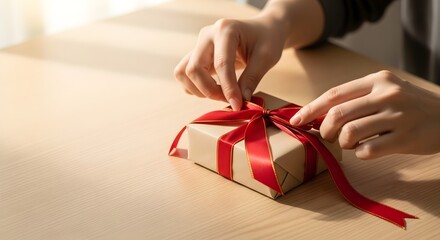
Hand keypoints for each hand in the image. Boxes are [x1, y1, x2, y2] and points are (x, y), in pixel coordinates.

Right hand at [174, 16, 286, 109]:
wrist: (263, 30)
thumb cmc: (267, 39)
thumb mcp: (266, 57)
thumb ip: (251, 78)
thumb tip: (240, 101)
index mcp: (225, 30)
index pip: (221, 64)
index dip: (228, 88)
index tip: (237, 105)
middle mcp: (207, 35)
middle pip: (194, 69)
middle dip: (210, 90)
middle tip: (230, 99)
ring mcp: (199, 44)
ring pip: (183, 72)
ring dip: (198, 90)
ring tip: (220, 94)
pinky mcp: (196, 54)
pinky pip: (184, 75)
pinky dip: (195, 87)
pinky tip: (213, 89)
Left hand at [290, 70, 439, 158]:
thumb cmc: (409, 106)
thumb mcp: (385, 91)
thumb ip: (356, 99)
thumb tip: (318, 115)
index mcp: (377, 80)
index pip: (334, 95)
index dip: (310, 109)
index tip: (295, 121)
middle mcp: (387, 94)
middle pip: (337, 115)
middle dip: (325, 130)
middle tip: (329, 136)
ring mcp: (397, 116)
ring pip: (350, 133)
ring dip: (344, 143)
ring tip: (353, 143)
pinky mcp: (405, 138)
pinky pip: (367, 151)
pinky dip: (360, 154)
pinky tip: (369, 149)